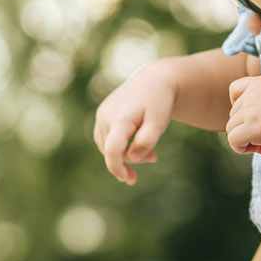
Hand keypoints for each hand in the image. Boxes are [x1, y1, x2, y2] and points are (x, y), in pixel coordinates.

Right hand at [94, 63, 178, 184]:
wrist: (152, 81)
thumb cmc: (157, 102)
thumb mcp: (159, 121)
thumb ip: (147, 140)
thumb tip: (131, 158)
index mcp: (121, 116)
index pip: (112, 148)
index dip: (116, 167)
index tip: (126, 179)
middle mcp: (106, 115)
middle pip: (114, 150)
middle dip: (132, 159)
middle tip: (154, 158)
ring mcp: (101, 116)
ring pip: (108, 148)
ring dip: (126, 154)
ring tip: (148, 152)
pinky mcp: (101, 118)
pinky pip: (107, 141)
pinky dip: (119, 148)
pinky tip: (134, 145)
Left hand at [226, 73, 260, 153]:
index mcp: (260, 83)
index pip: (234, 90)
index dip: (239, 106)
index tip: (255, 116)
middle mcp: (251, 94)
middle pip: (234, 115)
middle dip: (247, 127)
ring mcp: (250, 110)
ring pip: (232, 129)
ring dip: (246, 139)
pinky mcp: (252, 127)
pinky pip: (234, 141)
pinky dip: (241, 148)